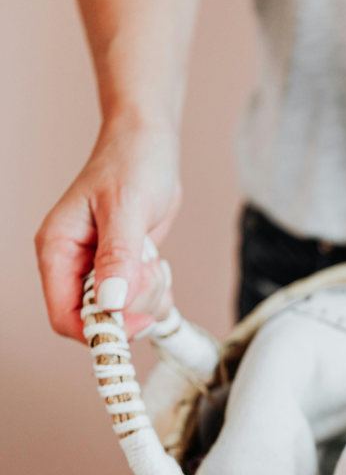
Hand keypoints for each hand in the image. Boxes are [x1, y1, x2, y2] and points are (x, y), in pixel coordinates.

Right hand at [35, 115, 180, 340]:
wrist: (148, 145)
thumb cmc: (131, 164)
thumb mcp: (126, 207)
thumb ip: (118, 256)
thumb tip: (111, 300)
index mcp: (58, 250)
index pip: (64, 316)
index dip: (100, 329)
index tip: (135, 319)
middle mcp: (74, 265)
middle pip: (99, 320)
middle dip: (133, 306)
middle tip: (149, 268)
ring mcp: (100, 270)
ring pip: (125, 314)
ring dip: (149, 296)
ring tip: (152, 258)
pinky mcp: (125, 270)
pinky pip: (142, 303)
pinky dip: (157, 293)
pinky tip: (158, 265)